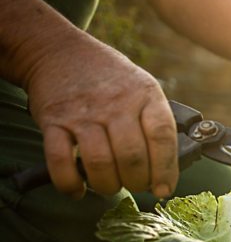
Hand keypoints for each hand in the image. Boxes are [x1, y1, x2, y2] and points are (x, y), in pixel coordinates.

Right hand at [25, 35, 177, 198]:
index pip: (162, 135)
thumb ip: (155, 122)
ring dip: (107, 185)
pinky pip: (60, 160)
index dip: (166, 168)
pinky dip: (69, 183)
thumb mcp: (143, 87)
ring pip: (99, 162)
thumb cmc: (110, 78)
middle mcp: (115, 103)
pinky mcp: (53, 121)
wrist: (59, 51)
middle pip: (132, 155)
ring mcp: (83, 112)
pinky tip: (77, 190)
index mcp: (145, 95)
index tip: (165, 188)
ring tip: (110, 186)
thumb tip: (166, 170)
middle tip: (136, 185)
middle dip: (137, 182)